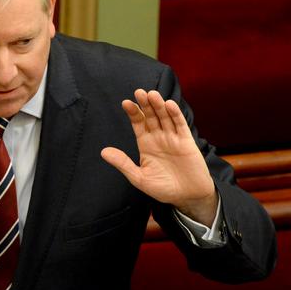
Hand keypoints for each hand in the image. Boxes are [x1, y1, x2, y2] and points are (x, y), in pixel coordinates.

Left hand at [101, 89, 216, 225]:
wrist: (187, 197)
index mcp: (146, 144)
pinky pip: (180, 125)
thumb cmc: (163, 188)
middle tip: (139, 92)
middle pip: (151, 116)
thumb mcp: (139, 178)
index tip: (126, 103)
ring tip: (152, 94)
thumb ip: (123, 164)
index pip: (138, 124)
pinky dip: (175, 114)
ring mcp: (172, 138)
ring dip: (159, 105)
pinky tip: (169, 105)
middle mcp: (158, 137)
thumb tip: (103, 152)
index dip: (133, 113)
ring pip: (165, 117)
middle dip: (145, 105)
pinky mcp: (186, 142)